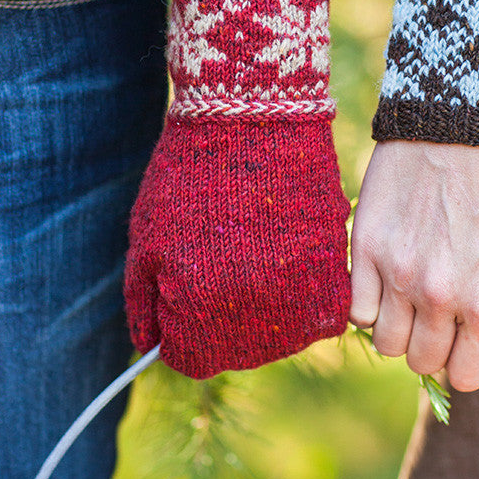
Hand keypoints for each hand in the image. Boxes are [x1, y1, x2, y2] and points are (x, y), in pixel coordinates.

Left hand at [124, 0, 349, 377]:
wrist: (253, 119)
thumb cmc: (188, 176)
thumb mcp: (145, 240)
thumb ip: (143, 302)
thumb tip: (150, 345)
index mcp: (199, 312)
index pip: (188, 359)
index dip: (178, 332)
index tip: (180, 301)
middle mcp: (255, 317)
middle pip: (235, 353)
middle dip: (218, 325)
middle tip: (215, 273)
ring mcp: (300, 296)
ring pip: (280, 338)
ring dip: (263, 314)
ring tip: (250, 263)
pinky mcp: (334, 272)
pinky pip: (319, 312)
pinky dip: (302, 297)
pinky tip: (283, 261)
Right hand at [350, 140, 478, 390]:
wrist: (452, 127)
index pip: (465, 375)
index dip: (460, 365)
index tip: (455, 347)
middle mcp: (440, 295)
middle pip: (420, 362)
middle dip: (427, 346)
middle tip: (429, 317)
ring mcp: (398, 274)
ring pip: (384, 342)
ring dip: (395, 328)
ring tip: (404, 298)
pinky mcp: (366, 250)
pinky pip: (355, 309)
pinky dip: (367, 304)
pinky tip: (380, 282)